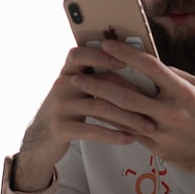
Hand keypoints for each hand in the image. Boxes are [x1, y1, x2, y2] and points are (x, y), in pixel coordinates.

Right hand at [14, 44, 158, 190]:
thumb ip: (95, 79)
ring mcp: (60, 107)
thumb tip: (135, 69)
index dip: (100, 56)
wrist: (40, 138)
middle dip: (129, 93)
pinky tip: (129, 139)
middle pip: (98, 83)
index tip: (124, 61)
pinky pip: (92, 130)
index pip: (79, 54)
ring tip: (147, 126)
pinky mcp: (61, 128)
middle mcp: (62, 85)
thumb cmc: (68, 110)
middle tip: (154, 101)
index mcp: (68, 72)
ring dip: (128, 118)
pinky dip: (113, 134)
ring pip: (99, 108)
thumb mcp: (75, 89)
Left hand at [68, 39, 194, 181]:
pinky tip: (96, 112)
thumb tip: (152, 63)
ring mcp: (162, 133)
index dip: (126, 53)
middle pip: (127, 94)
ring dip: (99, 102)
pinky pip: (128, 132)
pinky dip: (111, 121)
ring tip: (81, 92)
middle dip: (100, 82)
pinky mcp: (156, 149)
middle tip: (80, 73)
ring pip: (123, 116)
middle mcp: (171, 112)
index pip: (149, 66)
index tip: (107, 44)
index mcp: (183, 92)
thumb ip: (176, 75)